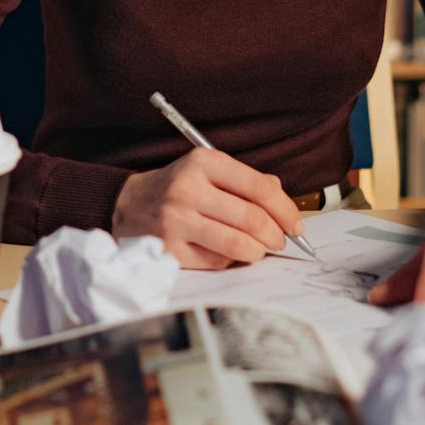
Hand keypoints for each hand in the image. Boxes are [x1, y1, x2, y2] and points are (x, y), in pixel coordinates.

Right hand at [112, 149, 303, 269]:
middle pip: (252, 218)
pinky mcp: (170, 249)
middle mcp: (188, 189)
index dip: (286, 210)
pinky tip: (227, 253)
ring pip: (237, 244)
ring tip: (259, 249)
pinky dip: (230, 261)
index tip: (296, 225)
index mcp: (203, 162)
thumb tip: (284, 201)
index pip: (260, 187)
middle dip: (276, 235)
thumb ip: (247, 181)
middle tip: (280, 241)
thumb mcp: (209, 170)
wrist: (128, 204)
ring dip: (258, 251)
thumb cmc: (178, 187)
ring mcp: (176, 221)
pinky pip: (216, 261)